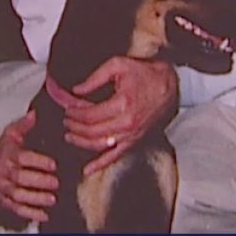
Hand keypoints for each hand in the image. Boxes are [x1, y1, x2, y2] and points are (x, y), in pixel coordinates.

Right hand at [0, 111, 58, 222]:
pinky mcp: (5, 202)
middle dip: (39, 181)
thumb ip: (24, 125)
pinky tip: (44, 214)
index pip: (22, 158)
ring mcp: (5, 189)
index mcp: (8, 155)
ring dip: (36, 198)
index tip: (53, 164)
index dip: (38, 161)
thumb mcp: (10, 135)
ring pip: (19, 196)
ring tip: (52, 199)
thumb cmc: (2, 154)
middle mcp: (5, 173)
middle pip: (21, 178)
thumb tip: (35, 113)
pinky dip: (30, 213)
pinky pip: (17, 210)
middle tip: (56, 183)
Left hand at [59, 57, 177, 175]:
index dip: (74, 114)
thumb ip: (94, 78)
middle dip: (74, 127)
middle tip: (66, 121)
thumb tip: (76, 90)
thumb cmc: (145, 73)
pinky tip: (88, 169)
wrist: (170, 85)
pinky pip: (115, 156)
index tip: (67, 109)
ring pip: (99, 145)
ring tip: (69, 137)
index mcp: (122, 104)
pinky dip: (100, 164)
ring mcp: (132, 135)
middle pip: (91, 131)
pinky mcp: (136, 141)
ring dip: (81, 143)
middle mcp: (127, 123)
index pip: (89, 115)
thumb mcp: (118, 65)